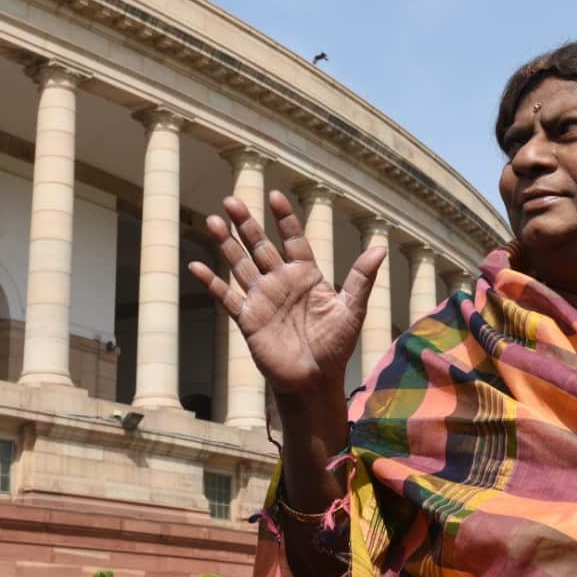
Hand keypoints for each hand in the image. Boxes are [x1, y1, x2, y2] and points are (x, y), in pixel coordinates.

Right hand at [188, 192, 385, 394]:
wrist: (314, 380)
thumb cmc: (336, 347)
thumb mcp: (352, 310)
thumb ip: (360, 279)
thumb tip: (380, 249)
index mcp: (306, 276)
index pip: (293, 240)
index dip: (284, 219)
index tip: (274, 196)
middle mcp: (281, 283)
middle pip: (260, 246)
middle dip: (246, 224)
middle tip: (231, 200)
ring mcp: (263, 299)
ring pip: (240, 265)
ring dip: (226, 244)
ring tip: (212, 221)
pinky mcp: (248, 319)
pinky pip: (226, 297)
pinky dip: (211, 282)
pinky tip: (196, 265)